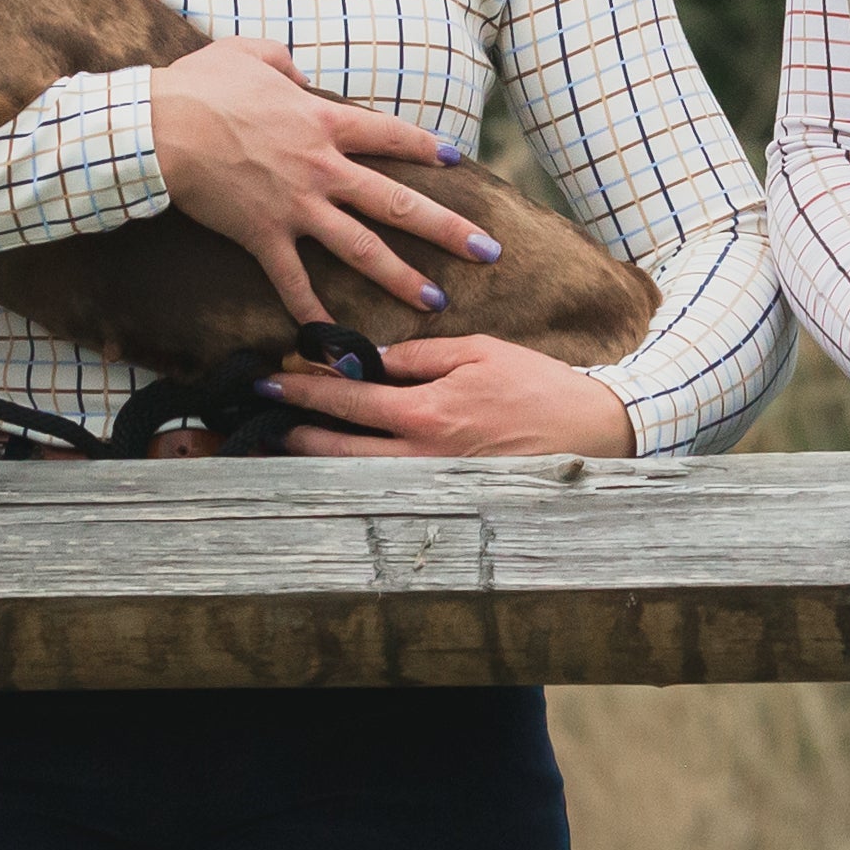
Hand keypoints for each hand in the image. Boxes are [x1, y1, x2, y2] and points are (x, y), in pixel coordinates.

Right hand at [149, 37, 502, 325]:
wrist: (160, 127)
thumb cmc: (200, 85)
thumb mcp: (250, 53)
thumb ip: (282, 62)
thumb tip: (294, 70)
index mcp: (323, 121)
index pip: (390, 135)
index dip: (424, 148)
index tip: (456, 160)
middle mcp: (322, 167)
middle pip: (398, 203)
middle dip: (448, 229)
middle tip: (487, 251)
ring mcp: (296, 206)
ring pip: (362, 248)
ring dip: (402, 278)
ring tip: (436, 300)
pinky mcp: (263, 235)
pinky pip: (293, 281)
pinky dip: (313, 313)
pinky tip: (334, 341)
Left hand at [261, 335, 638, 458]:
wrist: (590, 434)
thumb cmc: (537, 387)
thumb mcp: (478, 351)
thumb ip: (420, 355)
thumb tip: (373, 359)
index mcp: (428, 411)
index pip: (349, 400)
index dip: (305, 390)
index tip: (272, 381)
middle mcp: (422, 456)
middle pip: (340, 448)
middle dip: (295, 430)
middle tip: (259, 419)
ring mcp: (433, 484)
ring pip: (358, 477)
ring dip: (316, 460)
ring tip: (284, 445)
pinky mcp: (447, 497)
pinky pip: (387, 490)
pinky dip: (355, 479)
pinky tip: (336, 471)